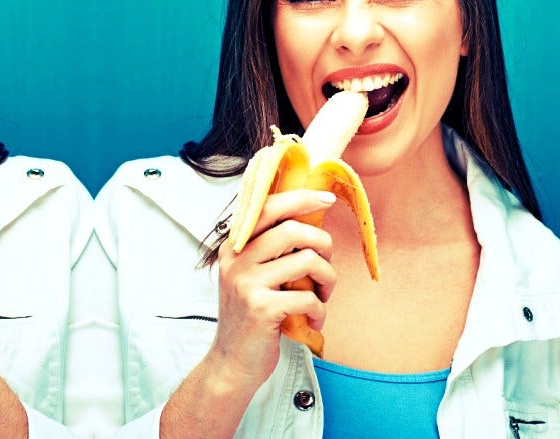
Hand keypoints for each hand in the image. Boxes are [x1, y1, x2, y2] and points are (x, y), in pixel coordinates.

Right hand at [210, 189, 337, 384]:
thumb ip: (269, 249)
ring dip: (327, 278)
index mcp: (233, 246)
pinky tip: (314, 320)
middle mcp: (235, 260)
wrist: (232, 362)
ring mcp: (246, 283)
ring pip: (306, 260)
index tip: (326, 198)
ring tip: (323, 295)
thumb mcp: (252, 276)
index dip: (300, 197)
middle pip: (292, 229)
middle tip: (326, 264)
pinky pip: (308, 297)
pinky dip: (320, 310)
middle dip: (322, 244)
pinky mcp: (261, 308)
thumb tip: (308, 220)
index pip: (267, 206)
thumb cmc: (251, 318)